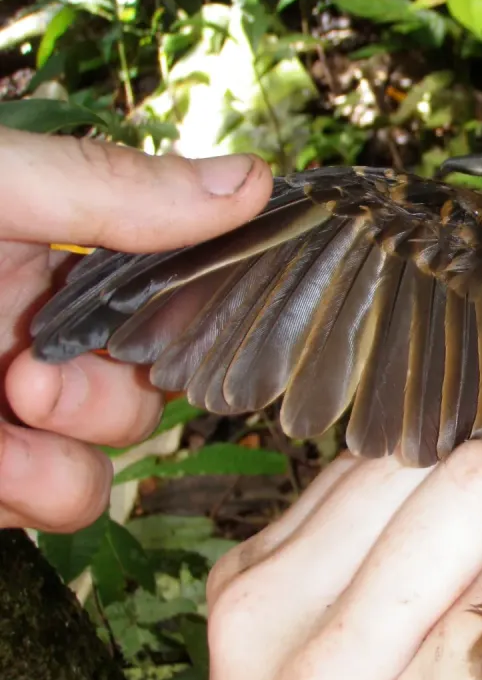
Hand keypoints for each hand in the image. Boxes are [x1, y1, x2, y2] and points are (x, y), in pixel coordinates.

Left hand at [0, 127, 270, 530]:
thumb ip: (110, 187)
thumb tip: (258, 178)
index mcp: (49, 247)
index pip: (170, 280)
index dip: (191, 302)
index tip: (192, 314)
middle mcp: (46, 329)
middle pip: (155, 375)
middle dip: (113, 385)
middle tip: (40, 376)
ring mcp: (17, 408)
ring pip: (116, 451)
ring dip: (80, 445)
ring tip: (15, 407)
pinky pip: (62, 501)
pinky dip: (43, 492)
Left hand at [204, 438, 481, 679]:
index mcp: (334, 663)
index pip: (467, 497)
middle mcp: (272, 605)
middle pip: (420, 458)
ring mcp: (247, 578)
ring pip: (379, 456)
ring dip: (458, 461)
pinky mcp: (243, 565)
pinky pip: (341, 485)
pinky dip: (408, 483)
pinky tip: (448, 509)